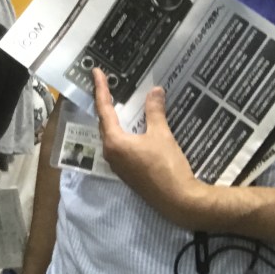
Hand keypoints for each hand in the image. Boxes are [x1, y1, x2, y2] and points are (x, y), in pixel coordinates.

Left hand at [92, 68, 207, 227]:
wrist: (178, 200)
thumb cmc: (167, 166)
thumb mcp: (162, 134)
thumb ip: (155, 111)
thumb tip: (155, 91)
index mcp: (114, 141)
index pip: (104, 109)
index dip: (100, 89)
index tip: (96, 72)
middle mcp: (110, 153)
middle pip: (104, 122)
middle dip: (105, 103)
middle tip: (106, 85)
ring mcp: (117, 164)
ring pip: (111, 135)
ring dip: (113, 119)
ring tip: (116, 102)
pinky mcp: (126, 172)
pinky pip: (118, 145)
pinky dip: (121, 132)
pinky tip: (130, 127)